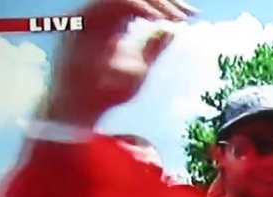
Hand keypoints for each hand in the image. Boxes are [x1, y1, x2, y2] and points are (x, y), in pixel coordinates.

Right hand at [39, 0, 197, 125]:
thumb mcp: (140, 68)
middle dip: (166, 1)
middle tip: (189, 13)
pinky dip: (138, 6)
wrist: (82, 110)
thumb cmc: (108, 93)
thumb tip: (172, 30)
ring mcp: (90, 17)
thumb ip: (153, 48)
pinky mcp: (83, 21)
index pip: (142, 3)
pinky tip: (156, 17)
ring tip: (176, 16)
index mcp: (112, 24)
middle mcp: (100, 16)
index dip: (167, 6)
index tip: (190, 16)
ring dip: (154, 2)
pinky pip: (114, 2)